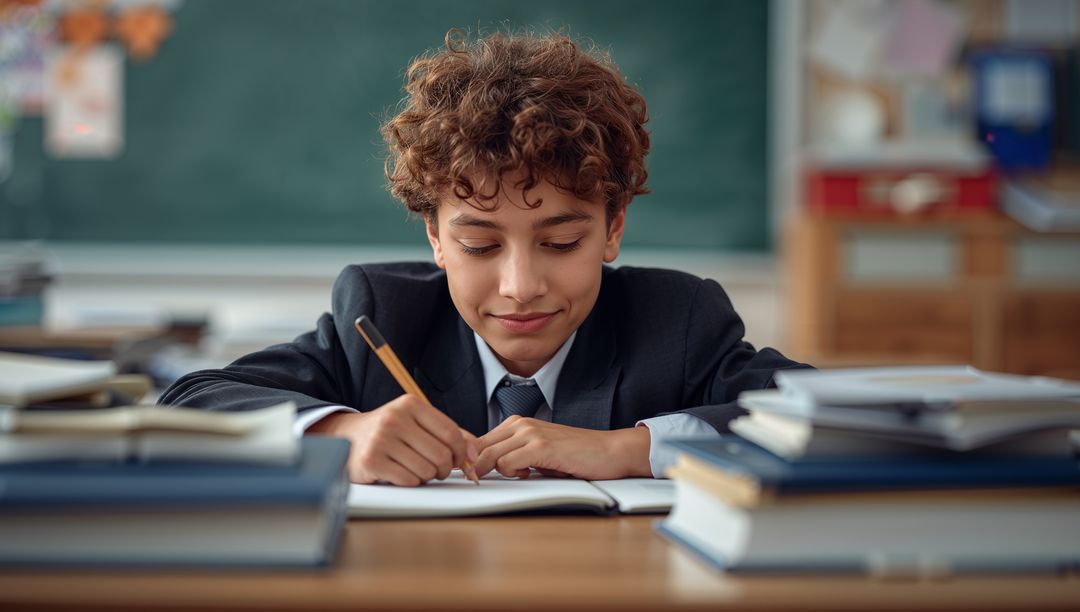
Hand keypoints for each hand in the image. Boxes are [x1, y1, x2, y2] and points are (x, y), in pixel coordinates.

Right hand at [307, 395, 478, 486]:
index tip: (463, 461)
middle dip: (445, 468)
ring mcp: (381, 440)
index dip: (462, 452)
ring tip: (418, 469)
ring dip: (427, 476)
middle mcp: (395, 419)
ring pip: (426, 469)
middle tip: (439, 470)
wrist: (349, 436)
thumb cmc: (390, 431)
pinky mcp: (371, 461)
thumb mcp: (417, 422)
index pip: (450, 432)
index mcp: (410, 404)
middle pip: (441, 454)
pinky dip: (411, 481)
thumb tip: (474, 452)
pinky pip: (408, 479)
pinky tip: (402, 473)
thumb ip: (447, 432)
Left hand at [474, 417, 652, 479]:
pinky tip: (529, 474)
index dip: (470, 461)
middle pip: (478, 449)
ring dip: (495, 473)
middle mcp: (520, 424)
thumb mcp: (538, 453)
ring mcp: (530, 433)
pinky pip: (507, 464)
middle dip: (474, 469)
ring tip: (518, 475)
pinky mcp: (541, 446)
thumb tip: (485, 469)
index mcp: (517, 424)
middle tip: (478, 483)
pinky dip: (512, 474)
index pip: (478, 441)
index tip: (469, 477)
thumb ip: (514, 456)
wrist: (608, 451)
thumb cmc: (575, 455)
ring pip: (489, 457)